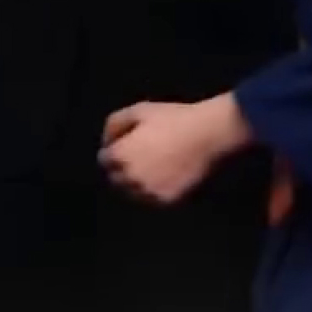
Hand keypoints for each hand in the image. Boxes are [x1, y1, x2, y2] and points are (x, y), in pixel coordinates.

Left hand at [99, 95, 250, 205]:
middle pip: (116, 179)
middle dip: (122, 169)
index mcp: (119, 155)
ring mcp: (148, 191)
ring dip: (136, 183)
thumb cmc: (172, 119)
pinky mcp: (167, 200)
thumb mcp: (138, 111)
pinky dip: (154, 190)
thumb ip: (114, 124)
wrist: (207, 134)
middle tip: (140, 158)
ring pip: (133, 192)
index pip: (104, 160)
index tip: (126, 146)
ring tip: (153, 168)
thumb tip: (106, 141)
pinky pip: (152, 199)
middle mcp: (129, 178)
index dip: (113, 152)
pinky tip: (165, 177)